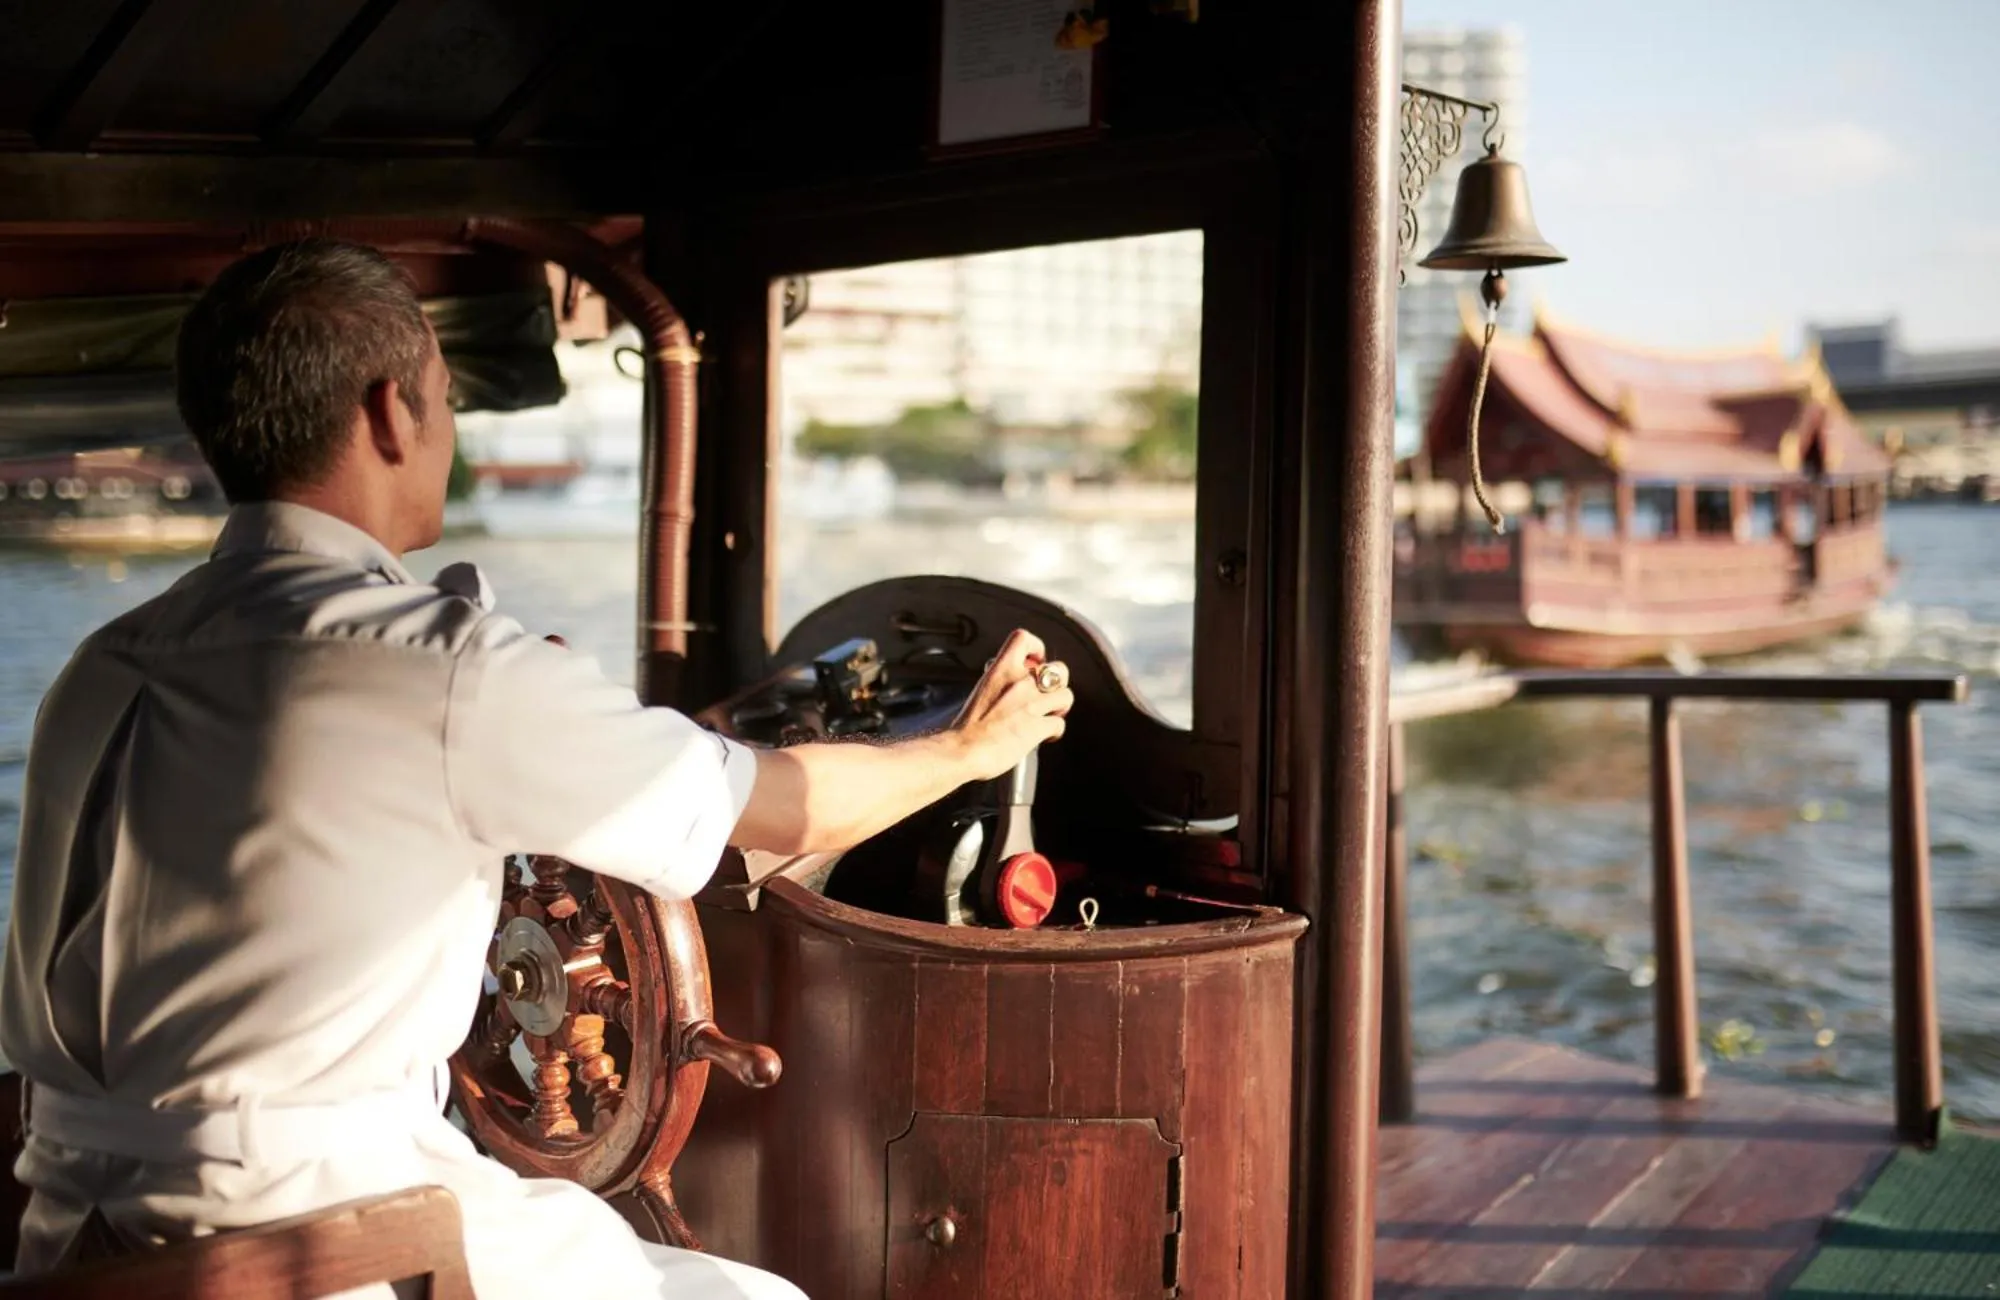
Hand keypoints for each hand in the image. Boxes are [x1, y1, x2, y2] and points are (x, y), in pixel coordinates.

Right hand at [950, 629, 1073, 780]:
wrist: (962, 750)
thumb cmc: (967, 728)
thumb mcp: (982, 691)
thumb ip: (1000, 683)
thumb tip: (1011, 687)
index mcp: (1000, 670)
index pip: (1024, 639)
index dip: (1037, 649)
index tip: (1035, 662)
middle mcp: (1020, 682)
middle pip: (1059, 669)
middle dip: (1058, 684)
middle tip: (1048, 696)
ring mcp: (1032, 703)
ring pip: (1066, 696)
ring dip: (1059, 708)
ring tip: (1047, 717)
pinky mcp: (1038, 726)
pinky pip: (1059, 724)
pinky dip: (1054, 732)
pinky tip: (1043, 737)